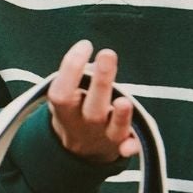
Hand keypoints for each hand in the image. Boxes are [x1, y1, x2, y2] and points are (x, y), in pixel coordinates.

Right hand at [46, 40, 139, 164]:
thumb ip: (83, 75)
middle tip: (108, 53)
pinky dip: (130, 147)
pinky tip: (129, 147)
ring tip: (124, 101)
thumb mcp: (70, 90)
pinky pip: (129, 146)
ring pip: (113, 128)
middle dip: (101, 81)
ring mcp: (103, 136)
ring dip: (120, 116)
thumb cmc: (77, 106)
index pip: (62, 91)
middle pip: (92, 108)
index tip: (85, 45)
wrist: (80, 147)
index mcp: (65, 109)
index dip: (71, 67)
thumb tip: (101, 64)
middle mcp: (83, 125)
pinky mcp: (122, 143)